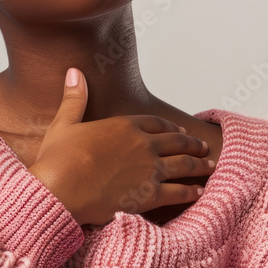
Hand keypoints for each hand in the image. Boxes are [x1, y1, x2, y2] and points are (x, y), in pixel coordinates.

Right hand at [27, 67, 214, 226]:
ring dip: (199, 165)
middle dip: (191, 144)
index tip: (179, 131)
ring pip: (184, 165)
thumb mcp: (64, 124)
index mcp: (124, 126)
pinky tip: (198, 191)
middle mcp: (142, 145)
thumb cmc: (57, 160)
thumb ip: (74, 98)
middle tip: (201, 147)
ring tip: (209, 165)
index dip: (170, 128)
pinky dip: (191, 191)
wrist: (60, 190)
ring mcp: (149, 170)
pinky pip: (179, 192)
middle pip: (176, 142)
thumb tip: (74, 71)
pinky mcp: (150, 195)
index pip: (155, 123)